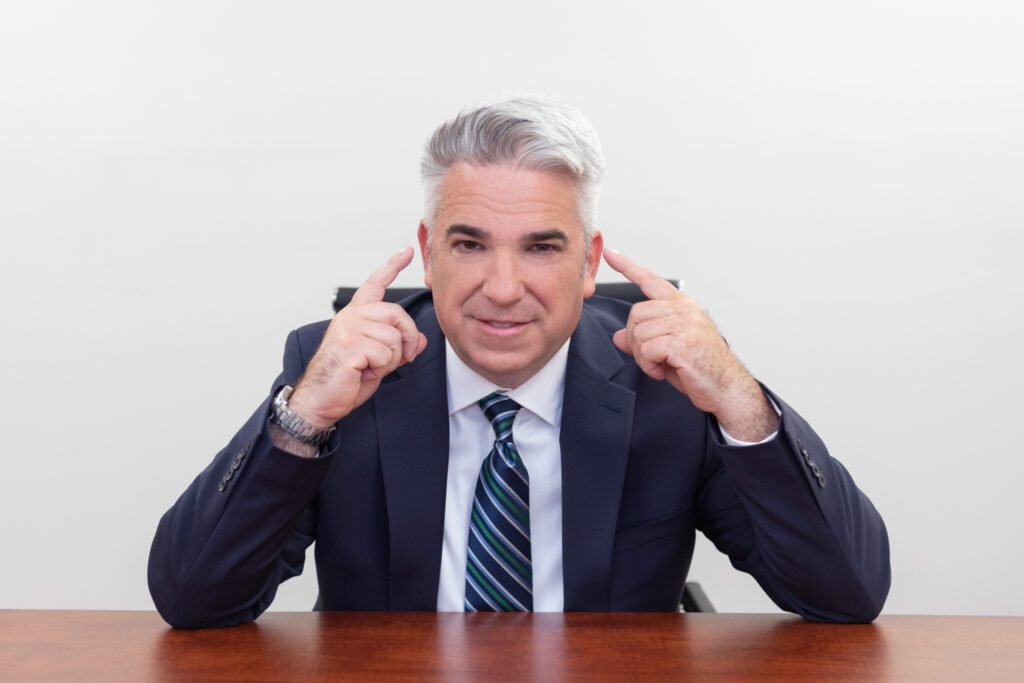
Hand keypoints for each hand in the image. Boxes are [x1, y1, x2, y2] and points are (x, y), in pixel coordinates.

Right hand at [288, 247, 427, 427]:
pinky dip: (382, 369)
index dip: (392, 266)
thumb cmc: (345, 380)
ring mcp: (349, 330)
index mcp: (355, 316)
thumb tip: (421, 339)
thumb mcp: (378, 360)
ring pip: (394, 338)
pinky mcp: (350, 345)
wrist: (321, 401)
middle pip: (397, 314)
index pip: (374, 284)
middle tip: (403, 357)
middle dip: (408, 339)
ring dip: (391, 360)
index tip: (407, 251)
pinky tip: (364, 372)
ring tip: (370, 367)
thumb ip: (397, 345)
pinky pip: (385, 354)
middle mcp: (351, 317)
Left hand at [602, 248, 778, 441]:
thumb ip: (643, 340)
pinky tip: (662, 371)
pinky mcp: (682, 341)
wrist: (726, 388)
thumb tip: (618, 337)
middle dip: (635, 340)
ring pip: (638, 332)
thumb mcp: (666, 351)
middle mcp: (684, 309)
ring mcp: (684, 323)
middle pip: (635, 314)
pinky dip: (648, 365)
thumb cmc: (700, 369)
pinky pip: (646, 349)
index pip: (651, 281)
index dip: (628, 267)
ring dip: (642, 356)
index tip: (611, 254)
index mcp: (682, 306)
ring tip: (660, 365)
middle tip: (651, 358)